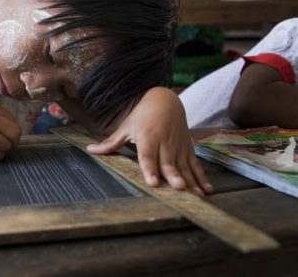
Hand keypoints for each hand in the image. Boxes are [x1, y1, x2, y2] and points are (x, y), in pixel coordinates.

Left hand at [86, 87, 212, 196]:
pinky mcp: (187, 148)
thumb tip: (90, 150)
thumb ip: (111, 143)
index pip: (147, 156)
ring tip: (196, 196)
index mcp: (147, 137)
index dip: (150, 169)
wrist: (165, 100)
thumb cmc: (142, 115)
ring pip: (184, 166)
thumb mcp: (126, 127)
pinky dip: (202, 177)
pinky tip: (207, 190)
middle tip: (179, 188)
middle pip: (169, 162)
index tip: (153, 183)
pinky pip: (195, 165)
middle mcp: (164, 143)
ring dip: (191, 181)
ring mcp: (178, 146)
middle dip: (174, 176)